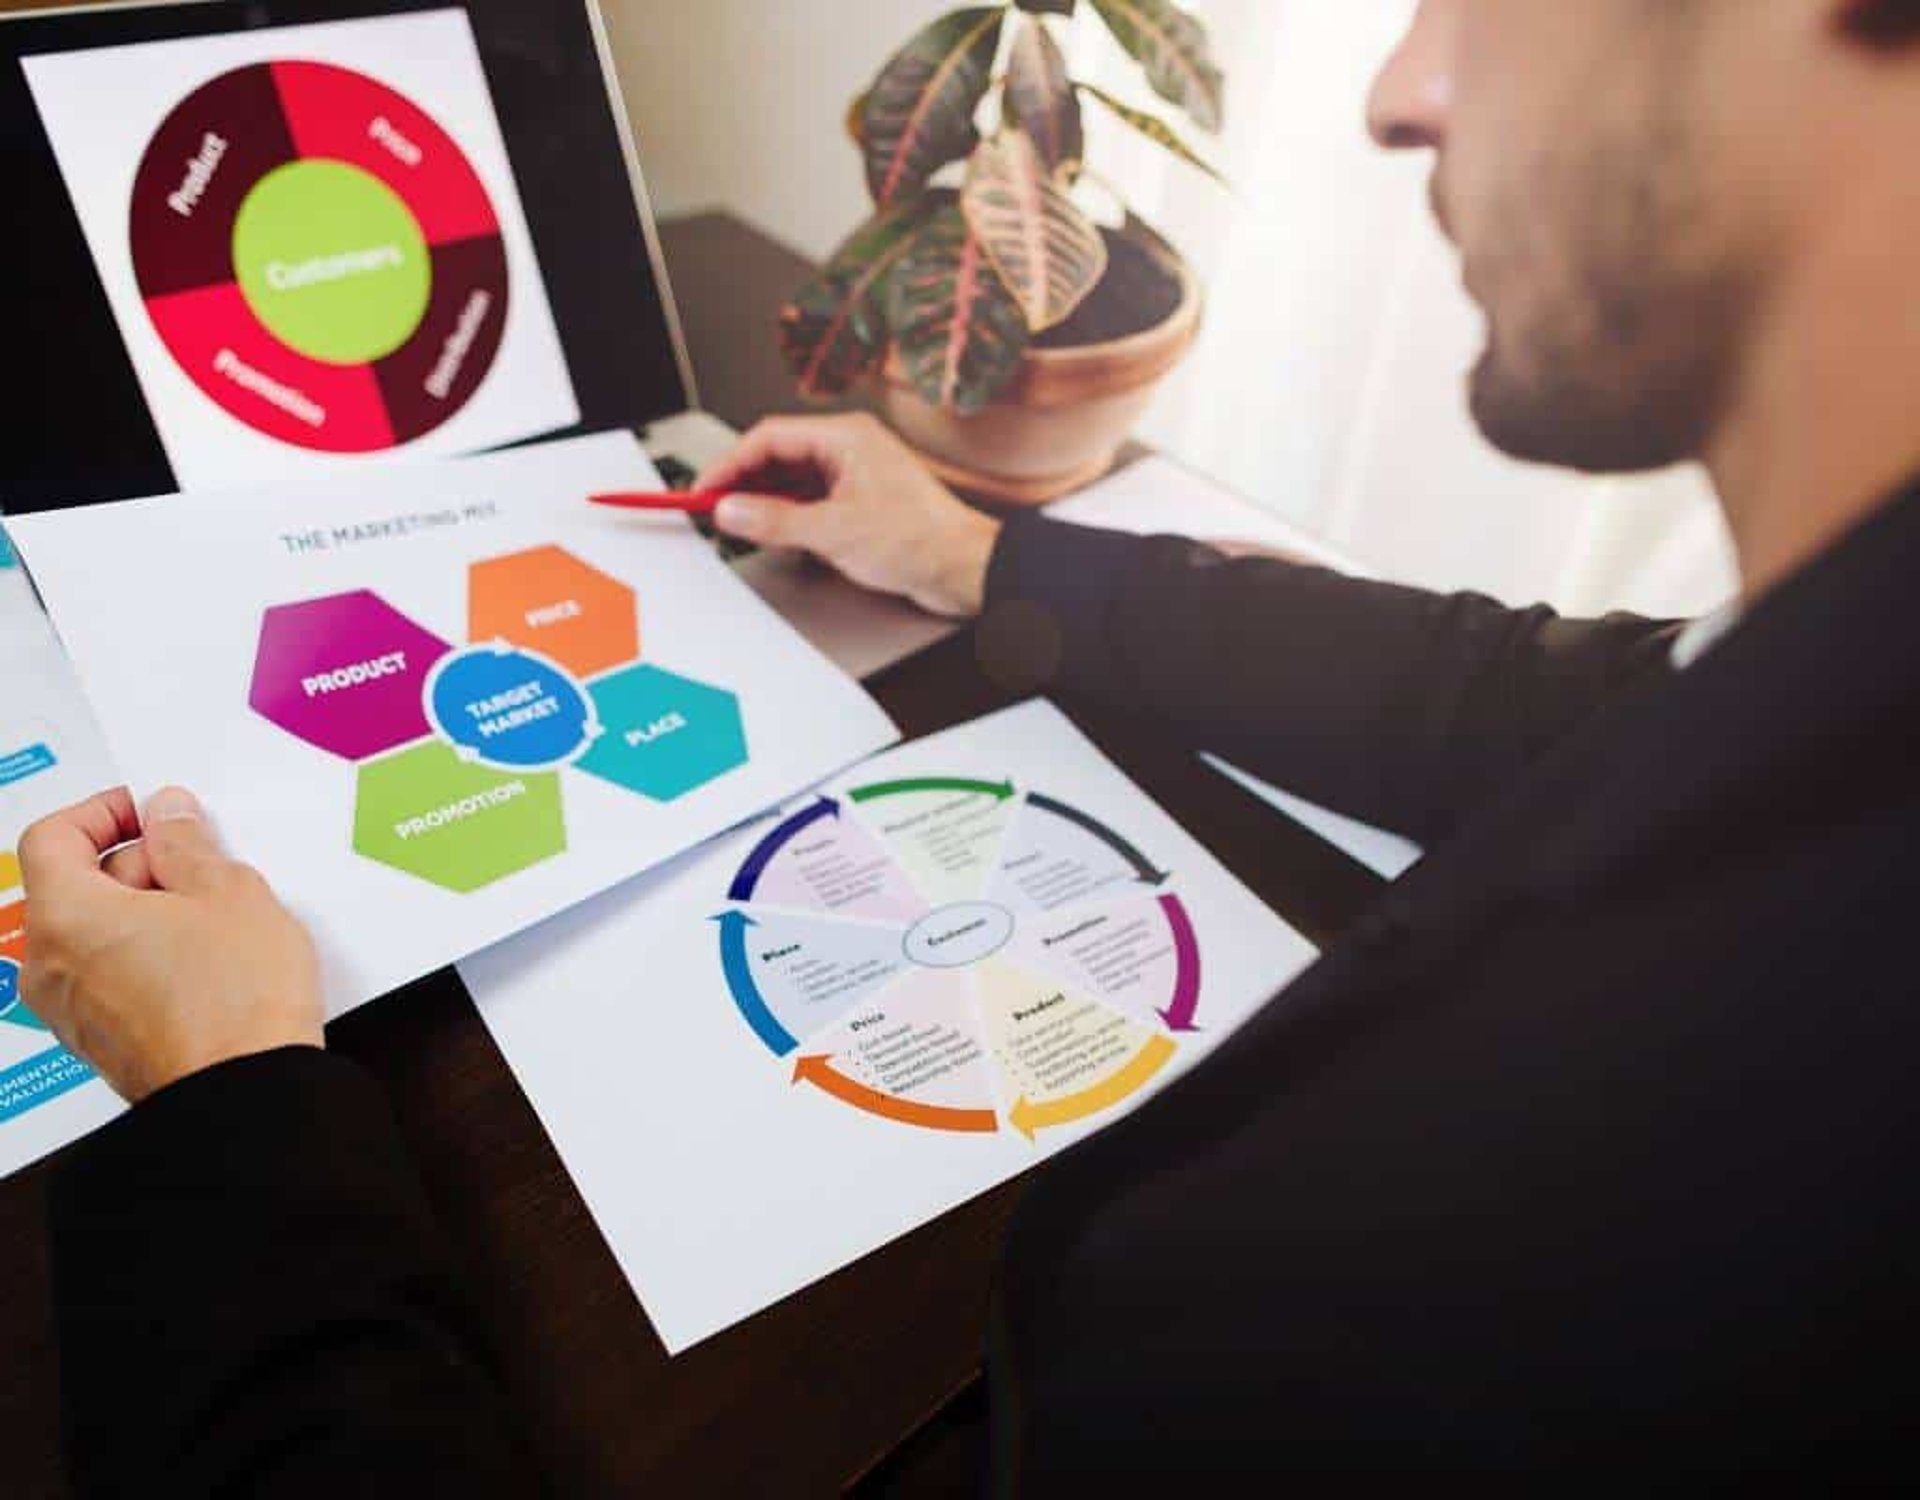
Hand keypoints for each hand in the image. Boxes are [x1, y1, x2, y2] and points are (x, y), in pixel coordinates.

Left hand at [18, 786, 323, 1103]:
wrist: (248, 1094)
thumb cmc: (234, 1002)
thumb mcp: (228, 891)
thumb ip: (188, 844)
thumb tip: (168, 818)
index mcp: (67, 917)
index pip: (51, 837)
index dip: (101, 812)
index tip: (148, 813)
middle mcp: (51, 966)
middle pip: (72, 887)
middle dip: (135, 865)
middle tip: (200, 863)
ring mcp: (72, 1011)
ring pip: (95, 934)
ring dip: (146, 912)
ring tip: (215, 917)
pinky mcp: (103, 1041)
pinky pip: (112, 976)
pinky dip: (149, 954)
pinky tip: (209, 960)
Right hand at [702, 412, 1001, 618]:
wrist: (963, 570)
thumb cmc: (922, 539)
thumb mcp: (834, 531)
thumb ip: (776, 520)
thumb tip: (733, 510)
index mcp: (846, 437)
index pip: (770, 437)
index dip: (730, 464)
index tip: (704, 489)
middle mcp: (850, 450)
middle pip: (778, 456)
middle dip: (743, 482)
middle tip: (712, 507)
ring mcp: (855, 477)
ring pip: (793, 481)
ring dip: (764, 501)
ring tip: (737, 523)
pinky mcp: (859, 505)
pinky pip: (810, 502)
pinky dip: (787, 516)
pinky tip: (774, 533)